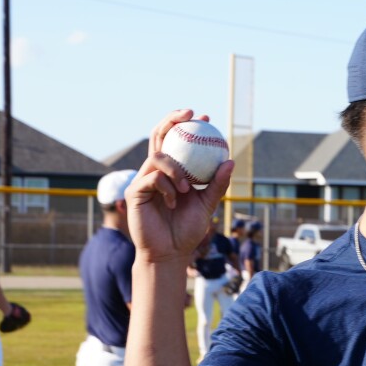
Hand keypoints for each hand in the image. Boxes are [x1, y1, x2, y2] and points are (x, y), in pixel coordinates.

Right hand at [126, 109, 233, 266]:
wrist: (171, 252)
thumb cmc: (187, 230)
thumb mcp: (207, 204)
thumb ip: (216, 184)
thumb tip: (230, 161)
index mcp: (172, 172)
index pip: (177, 142)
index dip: (187, 125)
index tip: (205, 117)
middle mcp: (156, 171)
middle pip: (159, 136)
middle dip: (172, 120)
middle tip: (190, 114)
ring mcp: (144, 180)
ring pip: (158, 157)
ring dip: (176, 169)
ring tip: (188, 188)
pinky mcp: (135, 191)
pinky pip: (152, 177)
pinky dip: (167, 186)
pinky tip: (175, 200)